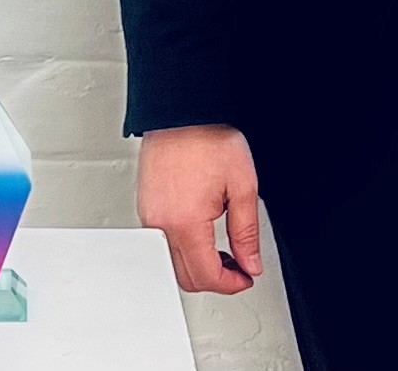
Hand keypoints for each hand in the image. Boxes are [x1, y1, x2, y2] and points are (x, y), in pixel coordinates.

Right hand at [136, 123, 263, 293]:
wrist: (182, 112)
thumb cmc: (209, 138)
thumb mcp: (243, 185)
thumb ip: (247, 231)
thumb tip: (251, 263)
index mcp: (186, 223)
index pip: (206, 276)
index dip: (232, 284)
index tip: (247, 277)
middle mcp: (161, 225)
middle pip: (186, 278)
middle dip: (216, 279)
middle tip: (240, 266)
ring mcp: (149, 217)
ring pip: (172, 264)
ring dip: (199, 266)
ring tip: (225, 250)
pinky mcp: (146, 208)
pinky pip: (163, 244)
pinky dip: (184, 249)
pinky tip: (204, 233)